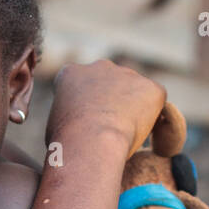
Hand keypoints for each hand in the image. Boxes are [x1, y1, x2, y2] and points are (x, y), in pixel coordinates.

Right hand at [47, 59, 165, 158]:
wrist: (93, 142)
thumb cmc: (67, 142)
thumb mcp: (54, 126)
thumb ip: (67, 117)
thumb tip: (74, 127)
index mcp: (71, 73)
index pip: (78, 86)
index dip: (83, 108)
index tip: (85, 125)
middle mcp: (99, 66)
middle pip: (109, 82)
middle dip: (110, 101)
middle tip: (108, 129)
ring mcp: (128, 75)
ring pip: (133, 91)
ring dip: (131, 108)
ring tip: (124, 135)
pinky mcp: (152, 88)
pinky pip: (154, 102)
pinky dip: (152, 118)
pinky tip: (141, 134)